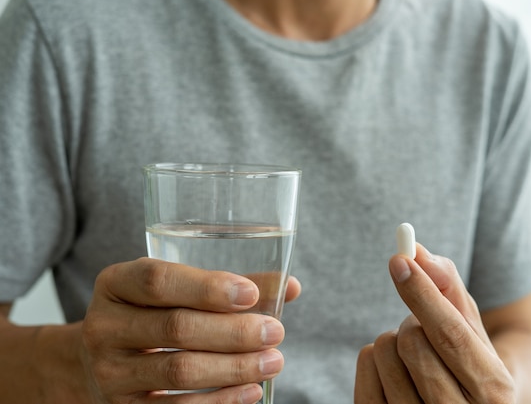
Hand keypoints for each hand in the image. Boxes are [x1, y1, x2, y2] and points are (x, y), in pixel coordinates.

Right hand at [81, 257, 299, 403]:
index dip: (207, 287)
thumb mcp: (173, 291)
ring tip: (273, 361)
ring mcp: (110, 372)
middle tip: (275, 332)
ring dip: (234, 368)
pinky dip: (220, 401)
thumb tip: (289, 286)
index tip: (250, 294)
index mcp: (116, 284)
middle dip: (233, 332)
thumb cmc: (151, 315)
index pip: (157, 280)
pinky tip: (251, 391)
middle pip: (176, 327)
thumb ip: (227, 286)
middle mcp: (104, 326)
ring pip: (179, 371)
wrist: (99, 363)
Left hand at [355, 244, 514, 403]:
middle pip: (411, 341)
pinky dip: (375, 354)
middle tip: (426, 333)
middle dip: (413, 322)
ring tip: (415, 357)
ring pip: (383, 351)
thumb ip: (448, 287)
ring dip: (394, 339)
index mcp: (493, 390)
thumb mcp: (472, 328)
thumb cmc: (468, 361)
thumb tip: (418, 252)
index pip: (450, 335)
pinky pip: (365, 364)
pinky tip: (396, 369)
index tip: (400, 259)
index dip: (422, 294)